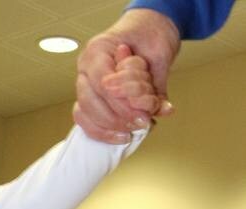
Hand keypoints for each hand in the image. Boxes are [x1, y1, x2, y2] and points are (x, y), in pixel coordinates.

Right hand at [74, 9, 179, 142]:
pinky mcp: (87, 100)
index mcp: (98, 50)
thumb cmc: (149, 39)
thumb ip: (157, 84)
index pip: (103, 83)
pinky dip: (102, 133)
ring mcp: (84, 84)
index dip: (121, 104)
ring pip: (84, 112)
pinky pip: (85, 121)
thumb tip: (162, 110)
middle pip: (90, 101)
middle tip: (140, 123)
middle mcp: (86, 67)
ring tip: (131, 131)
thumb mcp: (158, 56)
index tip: (142, 115)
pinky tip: (121, 137)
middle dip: (117, 117)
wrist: (147, 34)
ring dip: (109, 127)